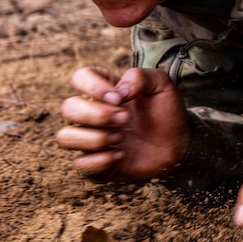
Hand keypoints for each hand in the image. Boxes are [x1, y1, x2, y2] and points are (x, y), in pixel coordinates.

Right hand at [56, 66, 189, 181]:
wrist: (178, 144)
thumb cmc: (166, 112)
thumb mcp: (162, 85)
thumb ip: (141, 77)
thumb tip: (118, 92)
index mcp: (104, 91)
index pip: (80, 78)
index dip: (94, 87)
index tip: (119, 98)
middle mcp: (91, 113)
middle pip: (68, 108)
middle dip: (98, 115)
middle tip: (125, 119)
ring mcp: (90, 139)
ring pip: (65, 137)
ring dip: (94, 138)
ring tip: (120, 138)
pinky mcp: (94, 163)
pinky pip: (80, 164)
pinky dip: (101, 160)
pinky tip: (121, 155)